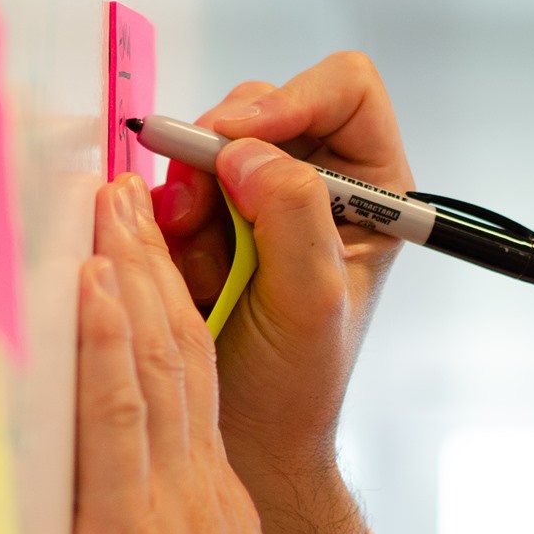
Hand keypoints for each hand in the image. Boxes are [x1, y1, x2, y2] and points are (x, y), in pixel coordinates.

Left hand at [71, 174, 326, 533]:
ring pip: (153, 358)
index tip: (135, 255)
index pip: (184, 380)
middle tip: (122, 192)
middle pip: (175, 347)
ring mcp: (171, 498)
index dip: (159, 308)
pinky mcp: (134, 526)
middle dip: (146, 262)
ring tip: (108, 204)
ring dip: (126, 271)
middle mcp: (197, 482)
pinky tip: (94, 282)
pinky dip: (105, 339)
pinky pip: (121, 412)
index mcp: (206, 501)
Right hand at [151, 52, 411, 533]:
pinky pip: (168, 184)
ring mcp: (256, 197)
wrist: (243, 443)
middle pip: (262, 106)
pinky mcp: (205, 219)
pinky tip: (182, 272)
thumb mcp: (309, 303)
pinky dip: (163, 221)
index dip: (292, 100)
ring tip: (196, 265)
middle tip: (194, 212)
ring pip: (205, 145)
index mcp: (371, 190)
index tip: (240, 140)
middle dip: (219, 156)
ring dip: (188, 196)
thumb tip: (248, 151)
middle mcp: (317, 181)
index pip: (344, 89)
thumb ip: (291, 218)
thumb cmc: (295, 386)